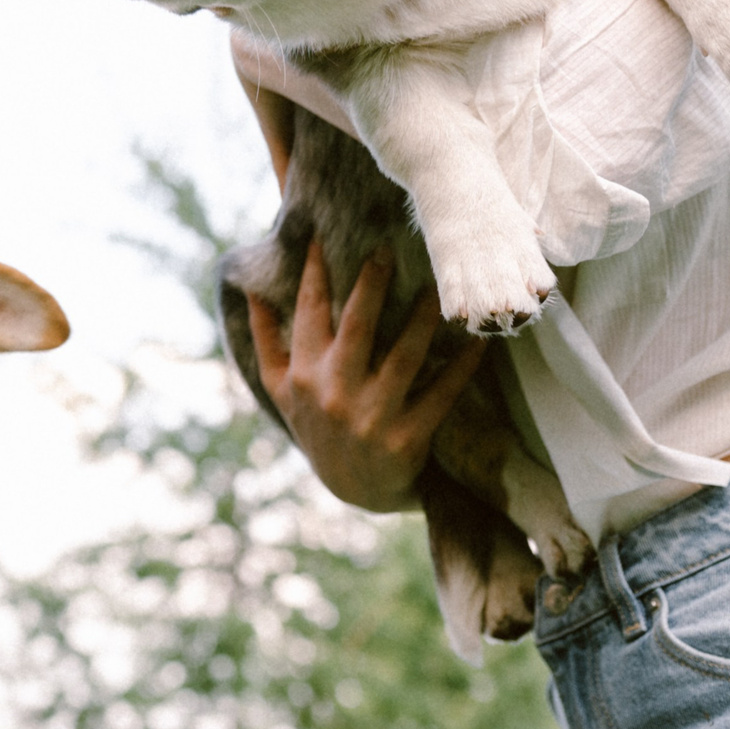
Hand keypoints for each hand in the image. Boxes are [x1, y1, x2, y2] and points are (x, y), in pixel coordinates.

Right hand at [247, 240, 482, 511]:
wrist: (353, 493)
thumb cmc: (318, 429)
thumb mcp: (282, 391)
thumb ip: (267, 341)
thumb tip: (251, 291)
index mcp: (303, 376)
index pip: (308, 312)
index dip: (313, 272)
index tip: (320, 236)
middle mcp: (333, 393)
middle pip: (356, 325)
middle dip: (371, 283)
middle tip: (387, 248)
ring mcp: (370, 417)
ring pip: (403, 356)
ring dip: (423, 318)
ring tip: (438, 286)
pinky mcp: (406, 440)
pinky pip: (440, 395)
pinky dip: (461, 367)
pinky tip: (478, 342)